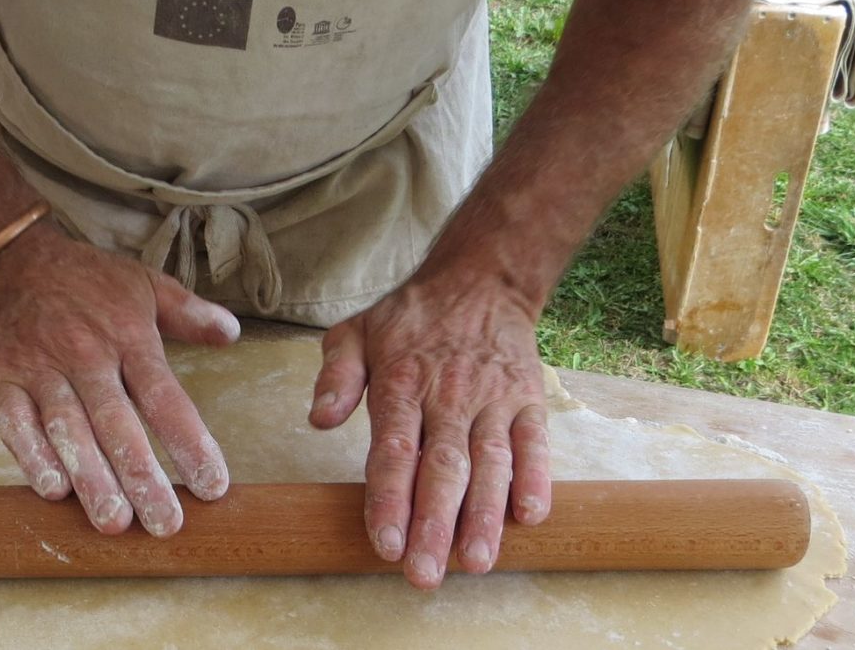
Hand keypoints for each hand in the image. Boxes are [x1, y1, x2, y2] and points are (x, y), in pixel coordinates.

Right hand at [0, 224, 239, 535]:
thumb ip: (188, 312)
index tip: (213, 485)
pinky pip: (15, 422)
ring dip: (90, 477)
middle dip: (142, 477)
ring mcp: (40, 369)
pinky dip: (31, 456)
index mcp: (128, 337)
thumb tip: (232, 333)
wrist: (4, 256)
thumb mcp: (142, 283)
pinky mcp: (0, 378)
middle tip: (165, 523)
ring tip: (113, 521)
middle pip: (118, 422)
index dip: (188, 441)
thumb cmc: (82, 276)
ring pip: (68, 428)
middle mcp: (86, 356)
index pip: (164, 396)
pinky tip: (53, 492)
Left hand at [309, 266, 551, 589]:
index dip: (389, 499)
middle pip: (442, 468)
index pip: (393, 450)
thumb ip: (335, 377)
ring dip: (484, 515)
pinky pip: (535, 442)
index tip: (386, 544)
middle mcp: (449, 396)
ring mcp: (493, 399)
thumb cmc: (410, 317)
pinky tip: (531, 517)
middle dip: (434, 525)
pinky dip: (536, 478)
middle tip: (426, 575)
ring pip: (489, 463)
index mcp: (402, 383)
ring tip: (477, 561)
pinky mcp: (528, 400)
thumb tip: (318, 419)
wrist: (482, 278)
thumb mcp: (355, 332)